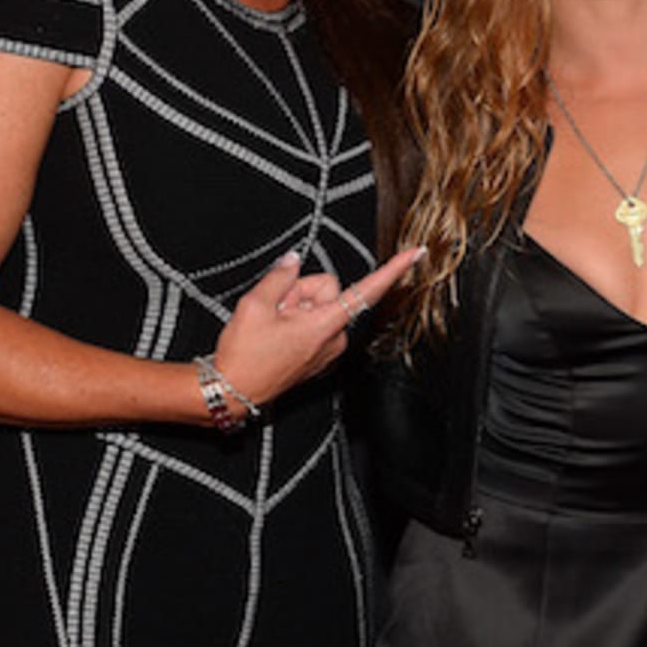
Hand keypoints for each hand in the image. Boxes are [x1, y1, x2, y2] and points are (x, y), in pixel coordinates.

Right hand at [212, 247, 423, 406]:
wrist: (231, 392)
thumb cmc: (243, 356)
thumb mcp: (254, 305)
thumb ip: (280, 276)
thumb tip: (294, 260)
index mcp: (324, 325)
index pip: (367, 291)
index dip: (393, 269)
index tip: (416, 254)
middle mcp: (334, 339)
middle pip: (329, 290)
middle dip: (301, 290)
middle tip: (275, 310)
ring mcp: (329, 350)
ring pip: (321, 306)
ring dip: (297, 308)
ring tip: (273, 326)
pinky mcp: (320, 356)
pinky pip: (316, 323)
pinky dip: (298, 322)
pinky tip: (279, 335)